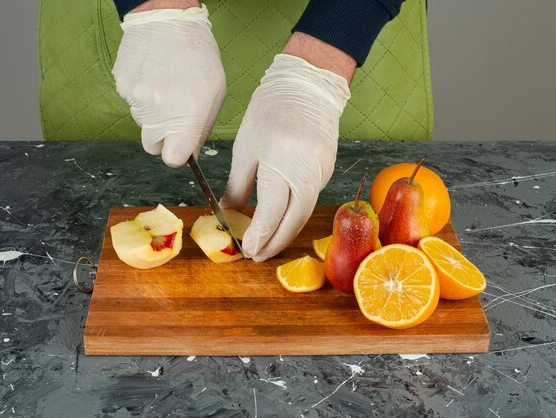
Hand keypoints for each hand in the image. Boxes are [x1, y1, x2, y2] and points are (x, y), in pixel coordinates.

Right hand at [112, 3, 225, 166]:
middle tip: (174, 116)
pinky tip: (154, 76)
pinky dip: (141, 96)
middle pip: (153, 146)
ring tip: (165, 87)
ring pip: (142, 124)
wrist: (168, 18)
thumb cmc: (198, 55)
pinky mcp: (123, 86)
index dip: (177, 155)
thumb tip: (190, 154)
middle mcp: (158, 111)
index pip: (172, 159)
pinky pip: (132, 104)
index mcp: (186, 116)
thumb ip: (202, 128)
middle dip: (163, 138)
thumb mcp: (215, 93)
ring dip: (152, 114)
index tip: (182, 146)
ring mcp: (137, 99)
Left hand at [220, 53, 350, 260]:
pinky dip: (294, 216)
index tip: (246, 249)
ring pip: (303, 214)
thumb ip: (238, 184)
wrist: (308, 86)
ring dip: (285, 233)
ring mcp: (321, 174)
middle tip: (257, 256)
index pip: (271, 213)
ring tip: (266, 245)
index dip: (258, 235)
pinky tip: (281, 221)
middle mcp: (306, 174)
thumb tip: (229, 211)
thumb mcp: (245, 147)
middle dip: (274, 243)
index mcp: (282, 165)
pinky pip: (309, 200)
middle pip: (292, 222)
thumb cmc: (270, 111)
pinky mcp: (326, 171)